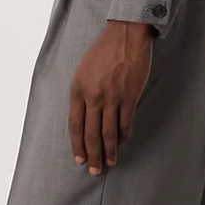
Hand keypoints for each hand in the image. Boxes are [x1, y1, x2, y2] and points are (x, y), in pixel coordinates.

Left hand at [68, 20, 154, 172]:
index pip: (74, 125)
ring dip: (109, 151)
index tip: (79, 159)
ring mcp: (112, 97)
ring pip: (108, 133)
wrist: (125, 34)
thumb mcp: (83, 70)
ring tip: (109, 163)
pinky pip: (125, 123)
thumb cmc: (103, 50)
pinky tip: (122, 143)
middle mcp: (93, 96)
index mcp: (78, 89)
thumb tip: (86, 118)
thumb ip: (82, 93)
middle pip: (91, 134)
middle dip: (92, 155)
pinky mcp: (129, 96)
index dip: (77, 145)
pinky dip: (123, 136)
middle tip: (94, 170)